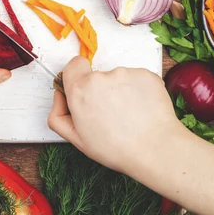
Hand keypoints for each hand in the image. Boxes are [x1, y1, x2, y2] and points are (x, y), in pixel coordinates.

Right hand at [48, 57, 180, 172]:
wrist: (155, 149)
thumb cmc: (116, 148)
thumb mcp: (76, 139)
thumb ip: (58, 114)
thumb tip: (60, 95)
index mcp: (80, 90)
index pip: (73, 65)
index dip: (77, 77)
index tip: (84, 91)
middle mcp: (100, 77)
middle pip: (96, 75)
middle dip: (99, 90)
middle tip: (109, 113)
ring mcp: (124, 73)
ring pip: (117, 78)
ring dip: (120, 91)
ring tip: (128, 115)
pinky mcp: (145, 74)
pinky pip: (135, 79)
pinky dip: (137, 91)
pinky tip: (140, 110)